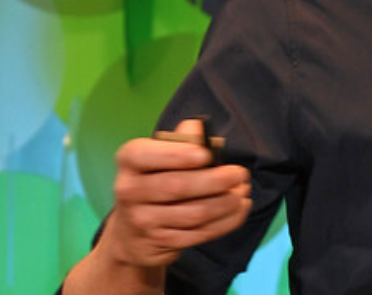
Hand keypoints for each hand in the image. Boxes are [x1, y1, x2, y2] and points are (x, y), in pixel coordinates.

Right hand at [100, 119, 252, 269]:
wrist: (132, 233)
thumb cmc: (154, 182)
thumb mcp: (159, 156)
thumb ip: (180, 140)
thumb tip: (198, 129)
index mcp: (129, 161)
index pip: (146, 155)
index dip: (178, 155)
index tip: (206, 155)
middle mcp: (129, 191)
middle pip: (178, 186)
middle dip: (216, 180)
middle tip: (239, 174)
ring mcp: (143, 221)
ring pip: (195, 213)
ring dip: (227, 202)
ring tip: (242, 191)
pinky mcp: (161, 242)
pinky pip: (200, 233)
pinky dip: (226, 221)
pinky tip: (238, 209)